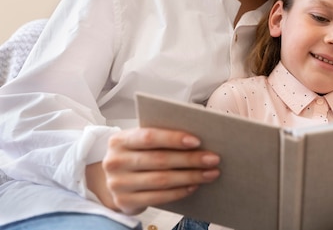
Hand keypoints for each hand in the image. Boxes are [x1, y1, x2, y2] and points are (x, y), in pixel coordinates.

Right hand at [91, 127, 219, 214]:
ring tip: (210, 173)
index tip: (197, 141)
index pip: (149, 137)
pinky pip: (158, 198)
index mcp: (119, 140)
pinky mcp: (124, 202)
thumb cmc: (135, 155)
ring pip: (161, 180)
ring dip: (190, 176)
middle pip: (159, 160)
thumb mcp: (139, 142)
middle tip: (213, 158)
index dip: (174, 138)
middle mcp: (115, 162)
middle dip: (190, 159)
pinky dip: (179, 192)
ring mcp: (118, 184)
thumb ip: (160, 137)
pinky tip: (194, 186)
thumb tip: (196, 140)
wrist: (114, 180)